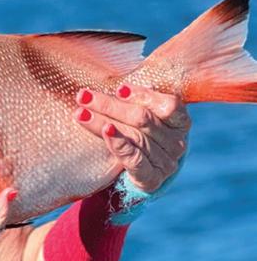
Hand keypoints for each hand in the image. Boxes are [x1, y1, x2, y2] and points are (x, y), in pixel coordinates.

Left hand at [75, 84, 190, 192]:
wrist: (141, 174)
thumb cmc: (139, 135)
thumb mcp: (142, 115)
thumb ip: (135, 99)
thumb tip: (114, 81)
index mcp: (180, 122)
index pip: (169, 106)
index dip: (144, 95)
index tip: (118, 88)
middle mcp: (177, 143)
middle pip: (143, 119)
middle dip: (109, 105)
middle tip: (83, 95)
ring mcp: (166, 163)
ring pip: (133, 137)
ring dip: (103, 122)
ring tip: (80, 113)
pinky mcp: (151, 179)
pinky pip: (133, 158)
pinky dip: (117, 143)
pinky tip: (104, 131)